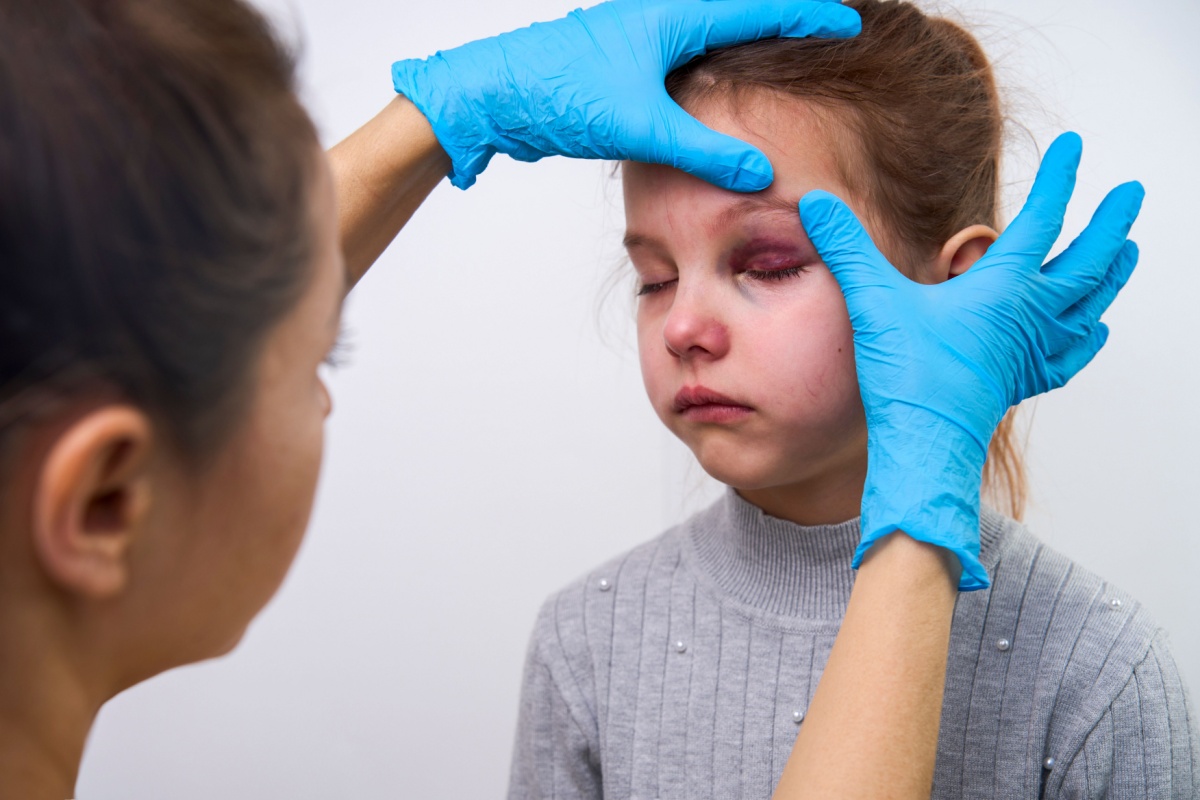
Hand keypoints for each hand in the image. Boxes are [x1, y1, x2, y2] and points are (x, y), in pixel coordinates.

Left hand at [391, 0, 859, 189]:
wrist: (491, 96)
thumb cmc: (557, 93)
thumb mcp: (641, 125)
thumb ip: (703, 149)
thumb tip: (759, 172)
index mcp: (671, 15)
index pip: (759, 8)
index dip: (807, 16)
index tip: (847, 22)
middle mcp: (658, 17)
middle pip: (737, 14)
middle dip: (782, 24)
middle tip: (824, 36)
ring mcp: (638, 40)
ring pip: (707, 39)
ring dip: (745, 49)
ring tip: (785, 64)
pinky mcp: (621, 66)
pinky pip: (681, 63)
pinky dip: (711, 74)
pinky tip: (717, 99)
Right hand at [799, 132, 1142, 589]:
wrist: (926, 443)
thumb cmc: (908, 377)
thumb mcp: (873, 301)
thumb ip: (847, 247)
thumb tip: (815, 202)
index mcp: (1003, 287)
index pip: (1043, 219)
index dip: (1061, 179)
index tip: (1077, 147)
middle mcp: (1030, 315)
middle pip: (1087, 261)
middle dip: (1110, 225)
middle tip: (1131, 196)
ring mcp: (1032, 351)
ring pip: (1090, 305)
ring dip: (1112, 275)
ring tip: (1128, 252)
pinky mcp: (1025, 380)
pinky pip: (1071, 353)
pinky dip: (1088, 336)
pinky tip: (1094, 331)